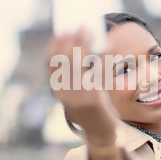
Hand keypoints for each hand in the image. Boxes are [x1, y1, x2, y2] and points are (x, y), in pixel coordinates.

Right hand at [48, 26, 118, 142]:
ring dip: (85, 44)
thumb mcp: (78, 91)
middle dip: (72, 41)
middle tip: (82, 26)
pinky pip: (97, 73)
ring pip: (79, 64)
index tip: (62, 31)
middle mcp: (64, 93)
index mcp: (57, 90)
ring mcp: (77, 97)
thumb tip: (83, 42)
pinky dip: (102, 58)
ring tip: (91, 32)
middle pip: (65, 60)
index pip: (51, 63)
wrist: (100, 133)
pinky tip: (108, 47)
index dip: (56, 45)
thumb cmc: (90, 107)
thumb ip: (76, 73)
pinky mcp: (93, 100)